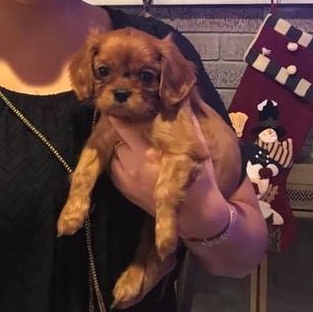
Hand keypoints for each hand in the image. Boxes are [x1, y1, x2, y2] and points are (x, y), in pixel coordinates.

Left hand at [108, 111, 229, 239]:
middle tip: (122, 114)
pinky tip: (129, 153)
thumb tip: (179, 95)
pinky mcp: (123, 190)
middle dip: (119, 125)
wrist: (197, 215)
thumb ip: (186, 119)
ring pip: (112, 151)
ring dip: (118, 142)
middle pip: (115, 137)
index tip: (120, 101)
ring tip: (128, 136)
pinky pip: (112, 166)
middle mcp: (134, 166)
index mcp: (150, 153)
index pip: (125, 126)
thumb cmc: (200, 178)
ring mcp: (126, 180)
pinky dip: (118, 157)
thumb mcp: (198, 146)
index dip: (121, 113)